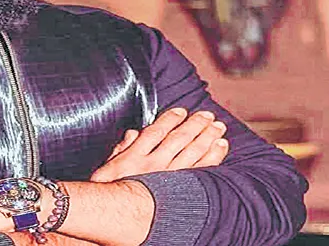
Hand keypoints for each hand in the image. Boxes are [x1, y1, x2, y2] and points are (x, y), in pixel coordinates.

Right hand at [90, 107, 228, 181]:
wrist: (115, 217)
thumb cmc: (110, 192)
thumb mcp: (108, 168)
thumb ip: (122, 149)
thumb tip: (132, 133)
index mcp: (135, 156)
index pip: (156, 131)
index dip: (170, 119)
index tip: (181, 111)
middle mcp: (154, 164)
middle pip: (179, 138)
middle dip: (195, 124)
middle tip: (208, 116)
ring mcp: (169, 177)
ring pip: (193, 151)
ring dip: (207, 136)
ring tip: (218, 127)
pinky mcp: (180, 191)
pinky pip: (201, 170)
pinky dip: (213, 156)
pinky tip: (220, 147)